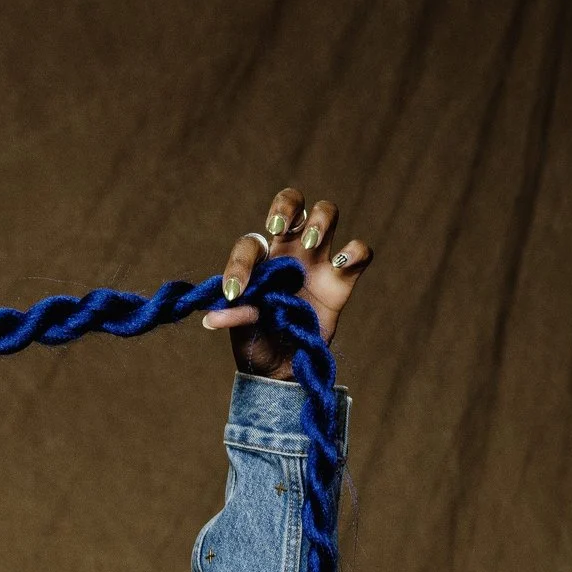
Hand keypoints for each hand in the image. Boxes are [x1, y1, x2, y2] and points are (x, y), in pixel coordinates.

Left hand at [199, 185, 372, 376]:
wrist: (284, 369)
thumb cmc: (259, 342)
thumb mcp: (243, 333)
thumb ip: (236, 318)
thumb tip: (212, 319)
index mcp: (261, 261)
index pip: (251, 244)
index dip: (240, 263)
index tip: (235, 292)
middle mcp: (290, 252)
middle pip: (293, 202)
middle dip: (286, 206)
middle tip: (278, 228)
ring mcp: (318, 261)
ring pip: (327, 213)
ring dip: (319, 220)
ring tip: (310, 244)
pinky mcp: (342, 280)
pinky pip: (359, 253)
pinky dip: (355, 251)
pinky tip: (340, 264)